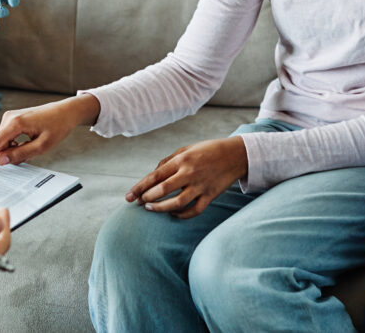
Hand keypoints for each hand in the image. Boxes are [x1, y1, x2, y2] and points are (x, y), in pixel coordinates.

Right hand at [0, 94, 99, 169]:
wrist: (67, 111)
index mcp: (15, 123)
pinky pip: (7, 138)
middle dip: (9, 154)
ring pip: (3, 143)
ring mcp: (10, 117)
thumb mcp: (42, 146)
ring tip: (34, 142)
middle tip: (31, 150)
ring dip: (14, 149)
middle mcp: (8, 118)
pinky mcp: (12, 119)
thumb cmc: (58, 127)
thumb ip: (20, 154)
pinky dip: (15, 144)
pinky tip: (30, 139)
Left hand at [125, 137, 246, 218]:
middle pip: (163, 190)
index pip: (155, 176)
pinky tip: (173, 214)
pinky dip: (182, 215)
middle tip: (139, 203)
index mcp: (182, 160)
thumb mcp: (186, 149)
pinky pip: (194, 210)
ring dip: (161, 208)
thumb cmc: (207, 150)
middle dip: (147, 198)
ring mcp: (201, 186)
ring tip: (151, 209)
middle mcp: (190, 173)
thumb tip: (152, 174)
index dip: (139, 188)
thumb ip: (168, 161)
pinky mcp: (210, 195)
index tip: (128, 197)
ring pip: (177, 203)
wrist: (235, 155)